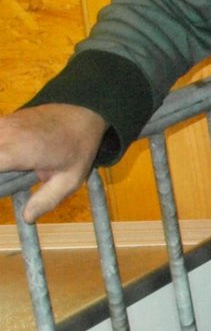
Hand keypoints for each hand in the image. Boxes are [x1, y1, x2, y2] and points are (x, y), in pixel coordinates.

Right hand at [0, 104, 108, 222]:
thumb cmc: (78, 147)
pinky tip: (11, 162)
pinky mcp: (1, 121)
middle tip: (14, 176)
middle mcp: (7, 135)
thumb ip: (47, 200)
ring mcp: (1, 124)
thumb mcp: (70, 179)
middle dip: (3, 173)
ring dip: (2, 161)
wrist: (82, 112)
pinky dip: (1, 152)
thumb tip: (27, 217)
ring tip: (15, 170)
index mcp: (22, 151)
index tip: (5, 186)